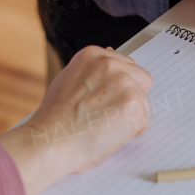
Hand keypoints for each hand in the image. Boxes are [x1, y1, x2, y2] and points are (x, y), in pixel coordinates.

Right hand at [0, 46, 151, 194]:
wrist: (50, 141)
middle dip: (130, 97)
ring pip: (144, 102)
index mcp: (94, 55)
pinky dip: (131, 133)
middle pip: (141, 79)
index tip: (103, 100)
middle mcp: (111, 64)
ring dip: (130, 116)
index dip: (116, 87)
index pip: (125, 65)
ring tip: (103, 126)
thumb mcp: (68, 80)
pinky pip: (144, 121)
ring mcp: (125, 84)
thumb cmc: (54, 118)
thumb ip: (92, 70)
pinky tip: (109, 135)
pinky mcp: (135, 107)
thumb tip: (109, 54)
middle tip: (107, 114)